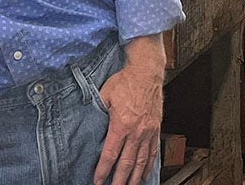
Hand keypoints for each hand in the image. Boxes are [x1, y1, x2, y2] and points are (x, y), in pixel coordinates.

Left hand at [94, 35, 165, 184]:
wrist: (147, 70)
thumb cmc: (125, 80)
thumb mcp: (105, 95)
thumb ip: (98, 112)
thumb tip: (89, 122)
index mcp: (121, 124)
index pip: (110, 154)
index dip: (103, 170)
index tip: (97, 181)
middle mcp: (136, 131)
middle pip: (127, 163)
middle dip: (120, 180)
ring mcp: (148, 131)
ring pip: (142, 160)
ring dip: (136, 177)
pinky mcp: (156, 127)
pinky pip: (154, 150)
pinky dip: (150, 164)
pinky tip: (146, 173)